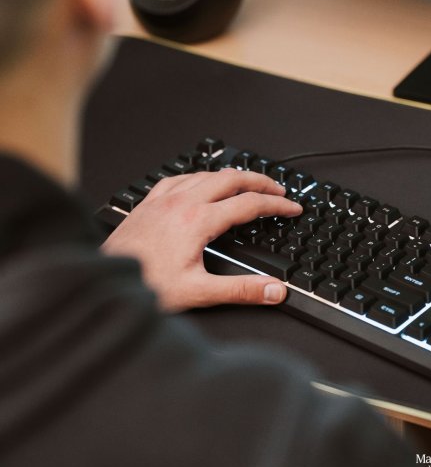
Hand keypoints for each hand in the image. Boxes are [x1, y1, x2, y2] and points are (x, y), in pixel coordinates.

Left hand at [101, 168, 302, 310]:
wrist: (103, 278)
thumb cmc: (144, 284)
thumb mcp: (198, 292)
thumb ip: (241, 290)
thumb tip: (274, 290)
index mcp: (198, 222)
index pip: (249, 204)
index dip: (276, 205)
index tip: (291, 208)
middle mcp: (182, 203)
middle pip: (231, 179)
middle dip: (260, 181)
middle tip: (278, 190)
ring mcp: (164, 199)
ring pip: (207, 174)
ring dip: (233, 176)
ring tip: (248, 183)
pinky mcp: (150, 202)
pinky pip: (181, 177)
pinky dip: (202, 176)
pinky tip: (202, 183)